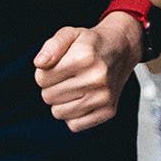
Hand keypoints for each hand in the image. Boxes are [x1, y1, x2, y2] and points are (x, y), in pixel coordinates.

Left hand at [34, 15, 140, 132]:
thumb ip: (52, 46)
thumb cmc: (91, 43)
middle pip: (48, 97)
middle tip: (66, 77)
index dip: (44, 72)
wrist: (121, 49)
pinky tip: (82, 99)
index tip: (56, 67)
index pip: (41, 79)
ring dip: (61, 102)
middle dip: (52, 87)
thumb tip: (39, 63)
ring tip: (74, 87)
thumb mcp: (69, 34)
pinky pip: (74, 125)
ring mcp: (104, 96)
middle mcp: (96, 78)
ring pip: (59, 113)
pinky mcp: (108, 111)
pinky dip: (73, 115)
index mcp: (84, 57)